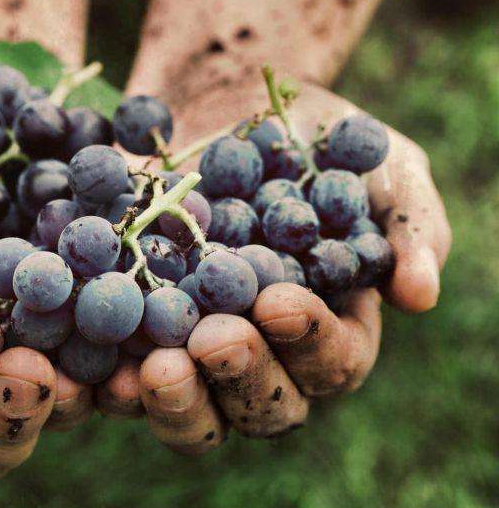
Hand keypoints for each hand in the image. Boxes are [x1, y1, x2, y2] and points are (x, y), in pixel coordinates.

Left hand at [129, 78, 450, 450]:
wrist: (223, 103)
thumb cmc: (313, 139)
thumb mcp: (379, 165)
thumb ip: (408, 225)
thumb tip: (421, 295)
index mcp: (328, 328)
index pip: (332, 360)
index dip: (309, 341)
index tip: (280, 301)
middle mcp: (262, 353)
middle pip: (259, 405)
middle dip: (238, 377)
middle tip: (214, 341)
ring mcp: (193, 347)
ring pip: (188, 404)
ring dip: (171, 399)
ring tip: (149, 370)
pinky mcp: (133, 327)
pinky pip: (116, 369)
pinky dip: (101, 376)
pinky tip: (87, 364)